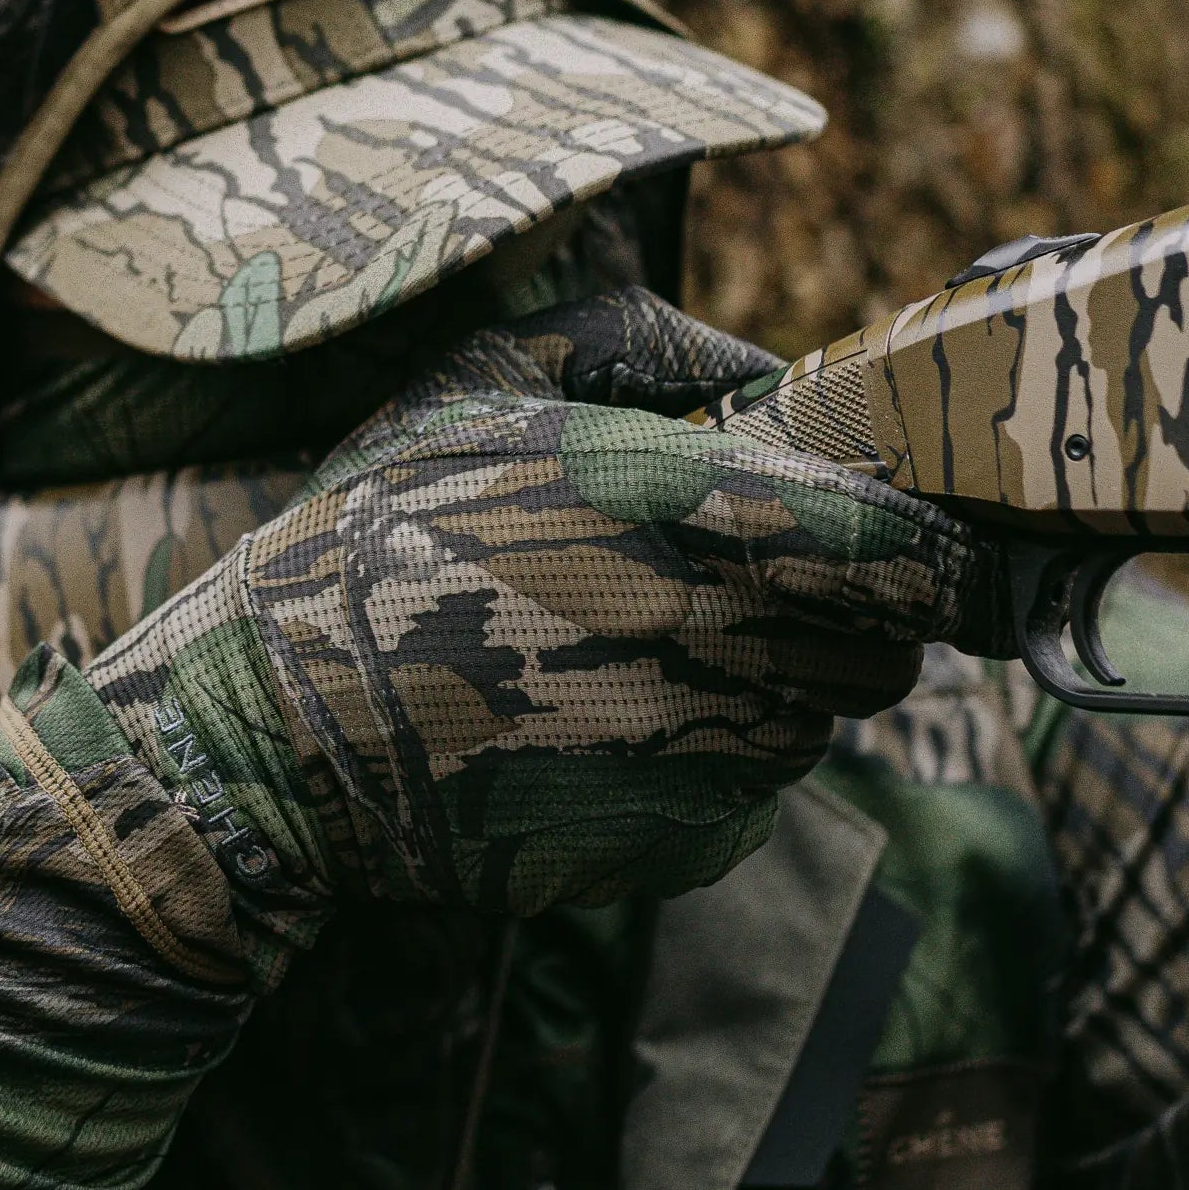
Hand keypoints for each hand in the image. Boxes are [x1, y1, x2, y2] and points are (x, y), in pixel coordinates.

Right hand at [88, 289, 1007, 915]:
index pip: (881, 539)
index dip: (919, 545)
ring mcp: (684, 753)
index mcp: (662, 504)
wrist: (269, 733)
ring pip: (814, 726)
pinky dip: (717, 773)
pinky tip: (618, 741)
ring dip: (779, 695)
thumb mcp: (464, 383)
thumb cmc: (363, 541)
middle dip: (855, 622)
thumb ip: (624, 341)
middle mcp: (697, 632)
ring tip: (664, 667)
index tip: (911, 543)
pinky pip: (749, 806)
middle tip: (781, 601)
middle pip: (873, 644)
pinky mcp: (660, 848)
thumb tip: (760, 366)